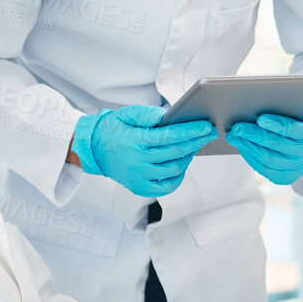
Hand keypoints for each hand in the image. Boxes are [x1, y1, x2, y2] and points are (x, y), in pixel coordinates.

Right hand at [71, 105, 215, 197]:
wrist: (92, 150)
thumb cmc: (112, 130)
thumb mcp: (125, 114)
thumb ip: (146, 114)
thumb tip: (167, 115)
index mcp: (134, 141)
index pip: (169, 136)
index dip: (190, 131)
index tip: (205, 126)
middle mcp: (137, 161)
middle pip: (176, 152)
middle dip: (196, 141)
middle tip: (210, 133)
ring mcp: (138, 177)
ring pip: (174, 168)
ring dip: (189, 156)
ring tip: (195, 145)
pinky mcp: (139, 187)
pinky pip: (167, 185)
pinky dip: (179, 175)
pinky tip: (182, 163)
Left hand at [227, 112, 302, 184]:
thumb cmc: (299, 123)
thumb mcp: (300, 114)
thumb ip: (287, 109)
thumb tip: (263, 99)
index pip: (293, 130)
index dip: (277, 124)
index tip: (260, 119)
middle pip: (276, 144)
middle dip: (254, 135)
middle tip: (237, 128)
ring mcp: (296, 168)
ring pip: (267, 158)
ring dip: (248, 146)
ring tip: (234, 136)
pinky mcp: (285, 178)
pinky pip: (263, 169)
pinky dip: (250, 156)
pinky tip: (241, 146)